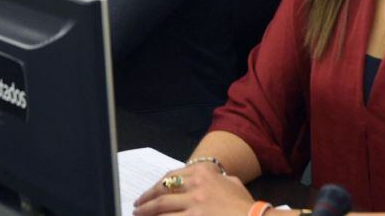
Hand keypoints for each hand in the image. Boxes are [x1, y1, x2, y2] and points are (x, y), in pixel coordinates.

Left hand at [133, 162, 254, 215]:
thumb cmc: (246, 207)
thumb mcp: (232, 184)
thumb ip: (218, 179)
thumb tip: (209, 181)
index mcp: (204, 172)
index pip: (172, 176)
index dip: (157, 185)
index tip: (150, 192)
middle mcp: (197, 184)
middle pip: (163, 190)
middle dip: (146, 199)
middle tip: (138, 205)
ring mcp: (194, 203)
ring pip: (161, 206)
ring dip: (147, 212)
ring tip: (138, 215)